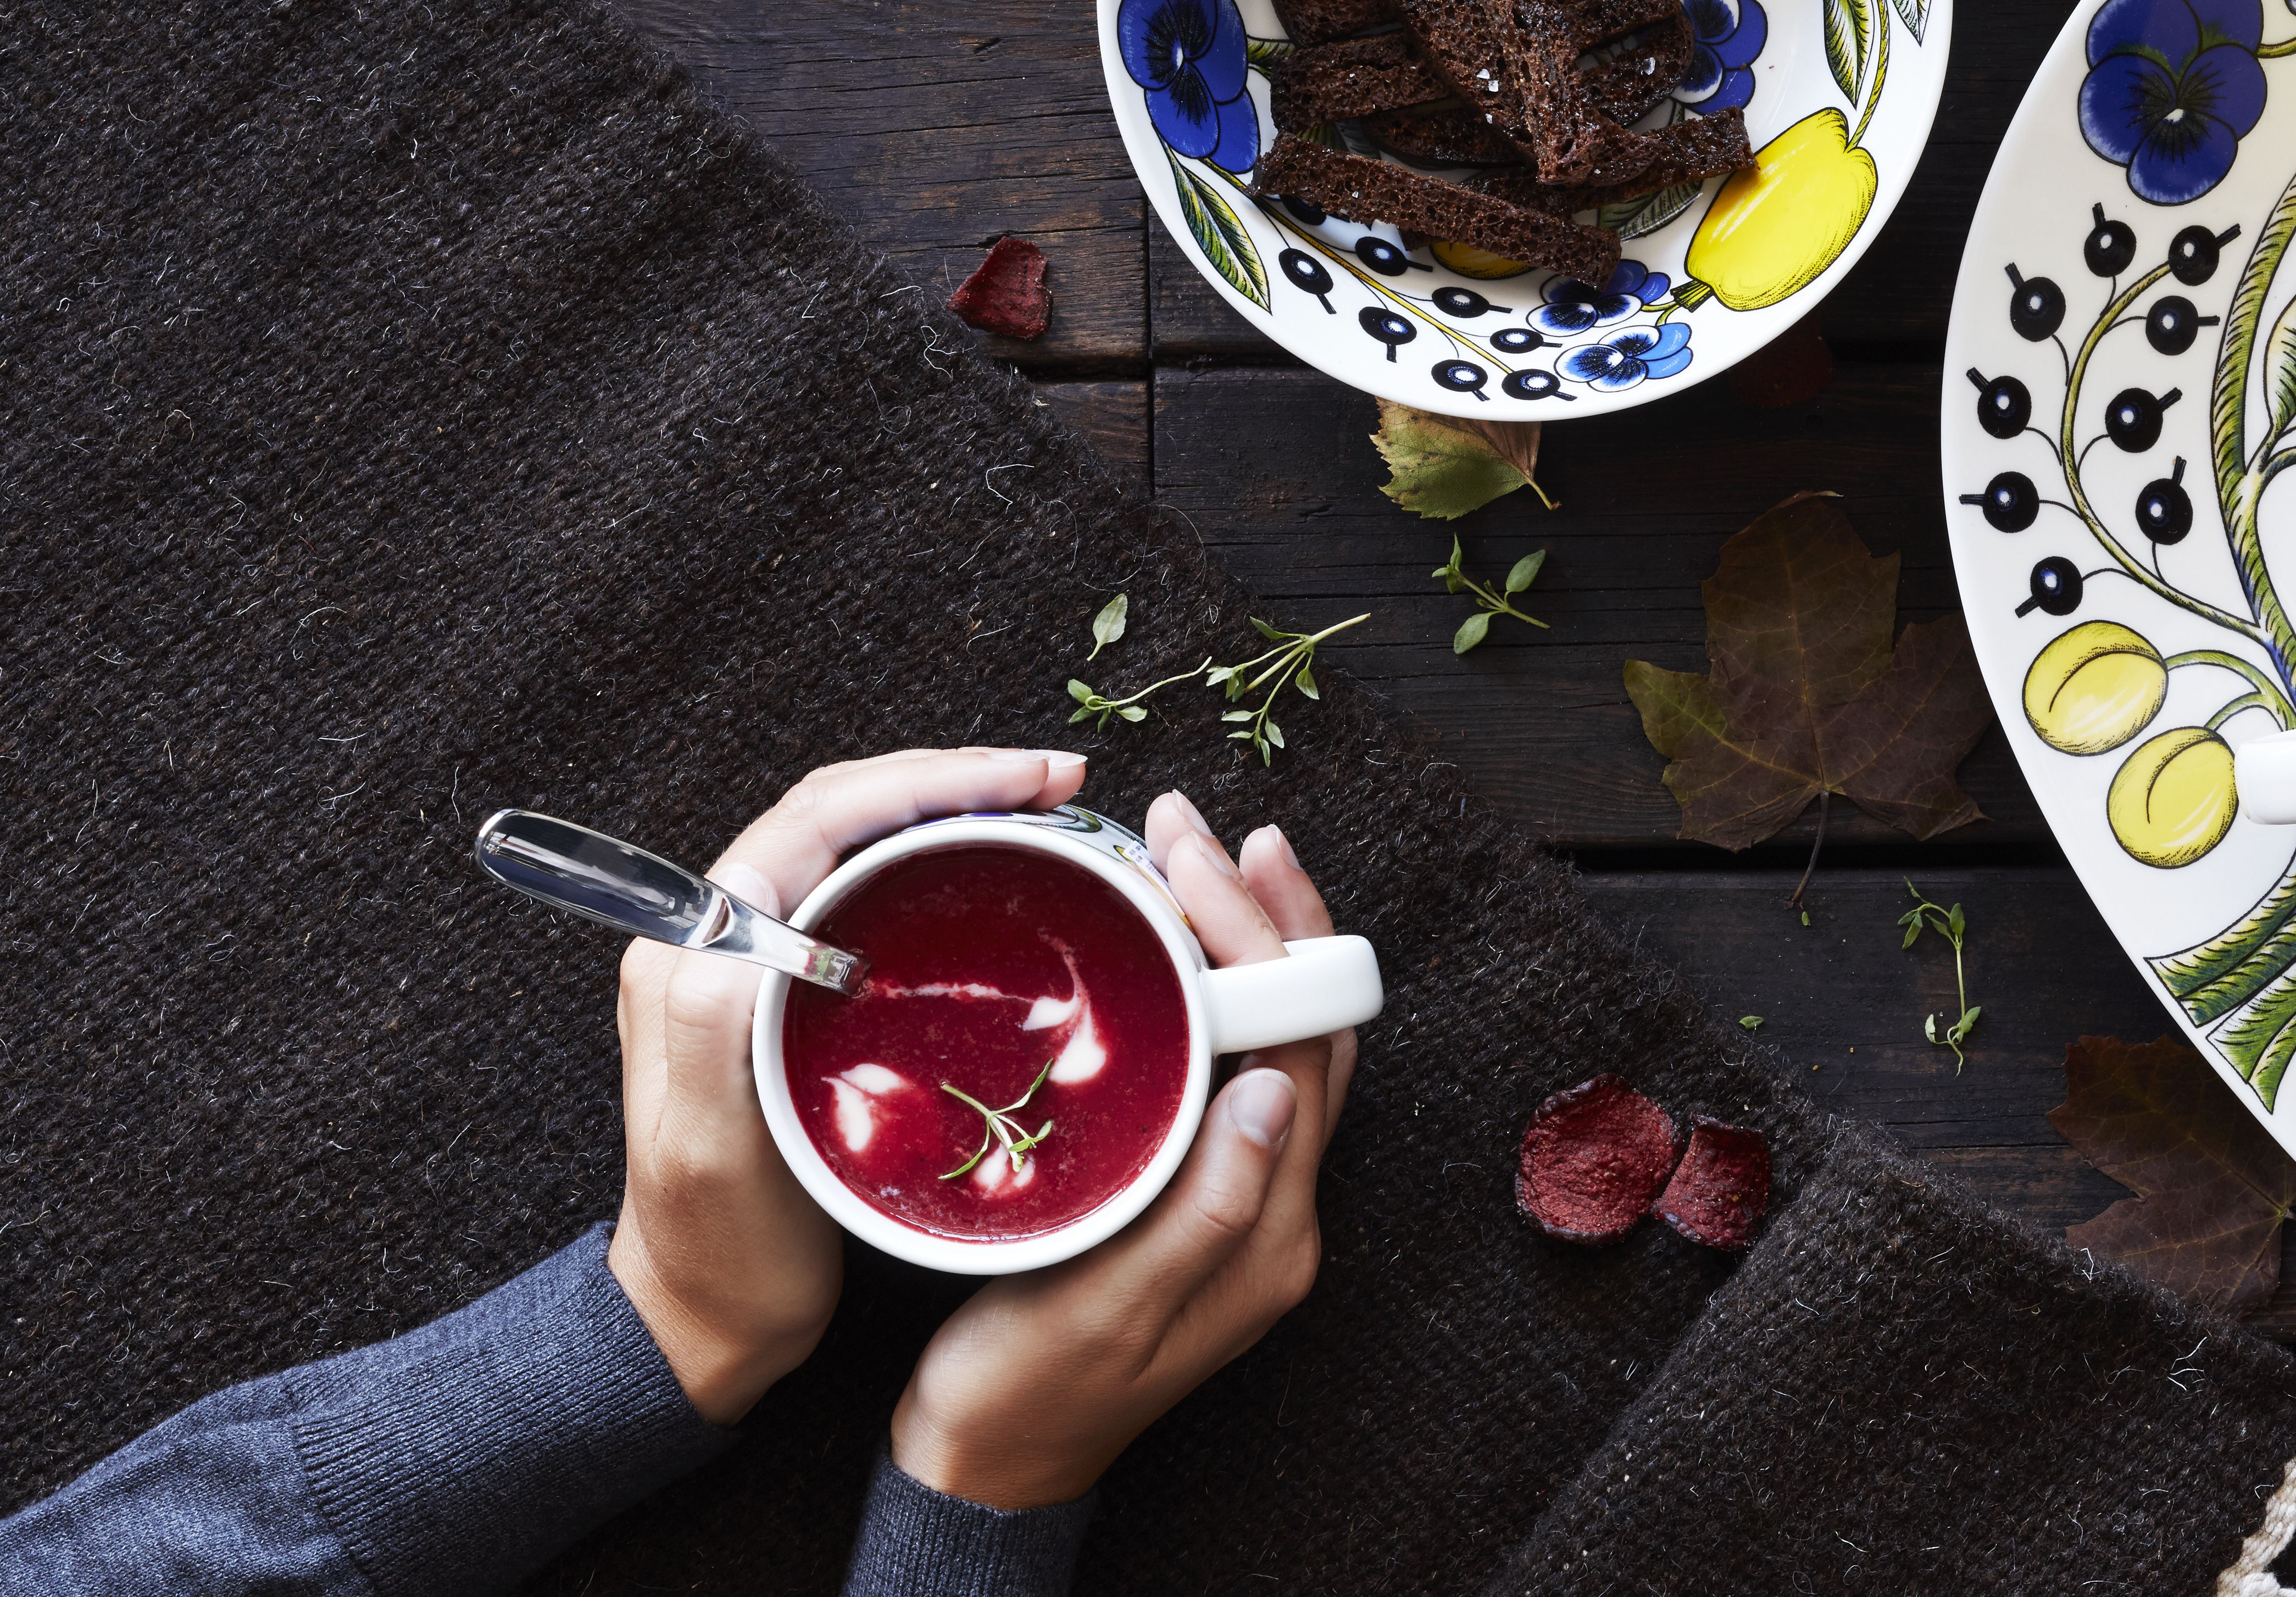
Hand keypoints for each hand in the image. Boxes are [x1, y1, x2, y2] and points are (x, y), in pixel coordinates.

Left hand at [608, 747, 1087, 1422]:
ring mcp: (760, 963)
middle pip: (845, 813)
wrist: (701, 1324)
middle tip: (1057, 781)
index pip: (818, 820)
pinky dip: (944, 864)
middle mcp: (720, 937)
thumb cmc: (715, 1253)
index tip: (1028, 781)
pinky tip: (1003, 874)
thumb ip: (710, 1013)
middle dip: (954, 780)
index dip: (926, 783)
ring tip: (1044, 808)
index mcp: (695, 951)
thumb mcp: (708, 1148)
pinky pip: (874, 894)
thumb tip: (743, 886)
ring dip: (953, 811)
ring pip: (863, 844)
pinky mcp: (797, 994)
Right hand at [888, 791, 1355, 1507]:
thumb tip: (1274, 1089)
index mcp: (1272, 1233)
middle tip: (1190, 827)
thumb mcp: (1108, 1309)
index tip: (1198, 856)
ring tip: (1184, 857)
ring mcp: (1242, 1197)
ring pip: (1274, 1035)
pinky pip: (1230, 1063)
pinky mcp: (1197, 1192)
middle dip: (1263, 912)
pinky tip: (1156, 945)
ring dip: (1242, 940)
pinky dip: (1208, 987)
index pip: (1300, 1044)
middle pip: (1309, 1024)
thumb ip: (1204, 1210)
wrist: (987, 1468)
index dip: (1260, 938)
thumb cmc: (1025, 1398)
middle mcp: (1277, 1207)